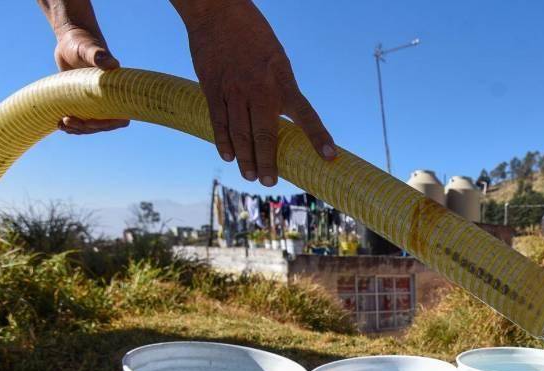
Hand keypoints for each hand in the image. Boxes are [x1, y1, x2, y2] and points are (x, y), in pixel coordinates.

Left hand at [53, 25, 129, 133]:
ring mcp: (95, 102)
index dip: (106, 125)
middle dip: (86, 128)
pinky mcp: (82, 101)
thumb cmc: (82, 42)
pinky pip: (80, 119)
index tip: (89, 122)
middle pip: (103, 125)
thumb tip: (113, 64)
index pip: (120, 119)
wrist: (70, 39)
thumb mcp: (88, 49)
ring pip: (90, 126)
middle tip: (66, 121)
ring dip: (77, 129)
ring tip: (61, 124)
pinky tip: (58, 123)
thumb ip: (99, 56)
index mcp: (117, 92)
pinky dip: (71, 125)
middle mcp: (108, 99)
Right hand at [174, 0, 335, 185]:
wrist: (217, 12)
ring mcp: (234, 91)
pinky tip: (229, 156)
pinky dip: (224, 141)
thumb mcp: (277, 60)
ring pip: (240, 133)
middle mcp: (259, 90)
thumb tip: (285, 118)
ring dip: (246, 158)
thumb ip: (280, 89)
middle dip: (268, 161)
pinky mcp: (212, 89)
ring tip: (250, 175)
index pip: (306, 115)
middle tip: (269, 181)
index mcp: (282, 81)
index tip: (330, 157)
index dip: (318, 137)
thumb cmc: (254, 36)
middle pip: (265, 134)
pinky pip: (218, 122)